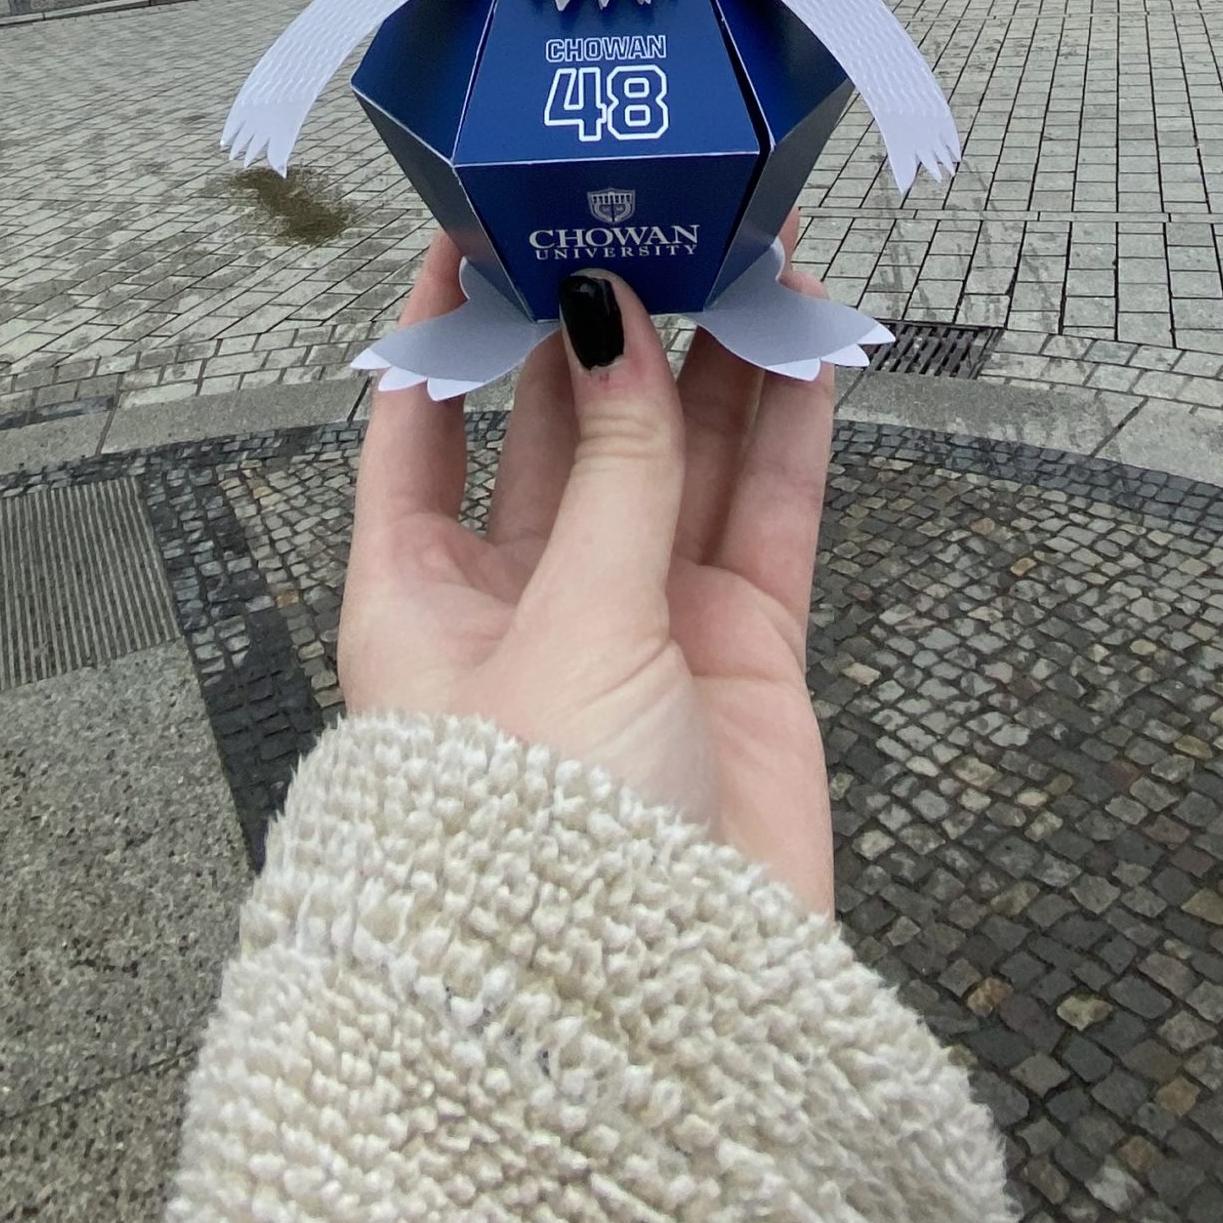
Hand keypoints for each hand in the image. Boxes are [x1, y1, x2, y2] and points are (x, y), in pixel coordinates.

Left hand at [338, 231, 840, 912]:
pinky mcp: (739, 656)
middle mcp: (528, 601)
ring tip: (747, 236)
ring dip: (715, 349)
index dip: (448, 323)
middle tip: (652, 204)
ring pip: (681, 451)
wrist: (658, 1018)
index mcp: (419, 598)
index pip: (418, 427)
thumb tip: (611, 315)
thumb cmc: (538, 843)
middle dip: (609, 317)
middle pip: (570, 424)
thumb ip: (616, 469)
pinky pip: (765, 510)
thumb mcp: (566, 627)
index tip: (478, 216)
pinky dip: (787, 421)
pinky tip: (803, 333)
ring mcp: (641, 624)